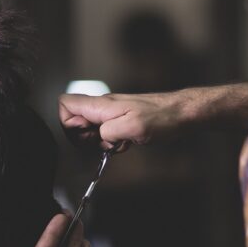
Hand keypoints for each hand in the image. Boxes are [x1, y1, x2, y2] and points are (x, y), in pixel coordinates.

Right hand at [59, 92, 187, 151]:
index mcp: (102, 105)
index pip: (65, 104)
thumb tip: (98, 136)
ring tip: (119, 142)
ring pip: (91, 129)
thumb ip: (108, 131)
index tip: (85, 136)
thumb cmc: (162, 117)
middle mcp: (103, 107)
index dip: (68, 124)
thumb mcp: (134, 127)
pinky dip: (112, 142)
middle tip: (104, 142)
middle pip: (75, 120)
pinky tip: (127, 143)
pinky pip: (106, 133)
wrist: (182, 113)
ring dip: (100, 142)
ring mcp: (112, 113)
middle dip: (85, 138)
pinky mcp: (121, 120)